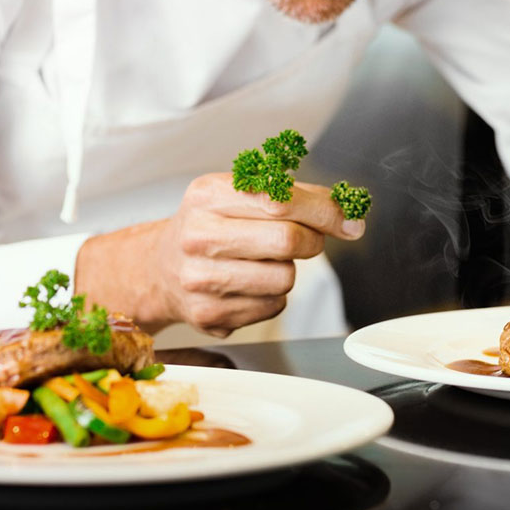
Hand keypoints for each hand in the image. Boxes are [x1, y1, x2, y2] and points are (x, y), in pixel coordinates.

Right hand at [74, 173, 362, 336]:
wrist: (160, 268)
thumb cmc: (210, 226)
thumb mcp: (238, 193)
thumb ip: (294, 196)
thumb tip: (348, 216)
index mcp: (207, 195)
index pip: (281, 199)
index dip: (324, 211)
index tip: (348, 221)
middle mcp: (198, 235)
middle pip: (287, 240)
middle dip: (311, 241)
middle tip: (305, 240)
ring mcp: (200, 279)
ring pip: (284, 279)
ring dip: (288, 271)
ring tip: (264, 262)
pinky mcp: (208, 315)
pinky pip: (272, 307)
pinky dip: (272, 296)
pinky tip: (249, 284)